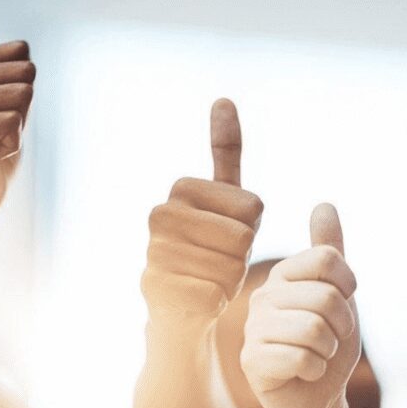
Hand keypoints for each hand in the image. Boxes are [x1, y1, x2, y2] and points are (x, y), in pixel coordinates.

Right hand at [140, 99, 262, 331]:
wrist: (179, 309)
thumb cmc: (210, 252)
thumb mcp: (227, 202)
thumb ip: (225, 154)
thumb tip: (224, 97)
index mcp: (182, 188)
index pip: (253, 208)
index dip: (252, 229)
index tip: (228, 236)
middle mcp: (160, 214)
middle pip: (243, 238)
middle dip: (241, 257)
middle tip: (219, 263)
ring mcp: (154, 252)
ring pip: (229, 268)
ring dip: (229, 282)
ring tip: (207, 280)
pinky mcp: (153, 290)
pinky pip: (213, 295)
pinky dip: (215, 303)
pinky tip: (198, 302)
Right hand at [241, 204, 359, 407]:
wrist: (315, 398)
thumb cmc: (326, 344)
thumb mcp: (338, 295)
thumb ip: (330, 252)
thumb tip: (324, 204)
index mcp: (283, 274)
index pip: (328, 260)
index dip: (349, 287)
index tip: (343, 305)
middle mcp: (263, 295)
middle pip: (326, 297)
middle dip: (342, 326)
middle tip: (330, 340)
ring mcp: (253, 328)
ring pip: (315, 329)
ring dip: (329, 350)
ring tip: (317, 355)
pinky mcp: (251, 360)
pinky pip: (301, 358)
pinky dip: (315, 371)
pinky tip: (303, 373)